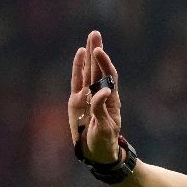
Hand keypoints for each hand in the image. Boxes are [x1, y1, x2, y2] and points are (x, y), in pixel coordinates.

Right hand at [68, 30, 121, 163]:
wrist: (96, 153)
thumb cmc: (103, 142)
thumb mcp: (104, 128)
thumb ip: (101, 109)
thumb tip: (103, 91)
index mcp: (109, 101)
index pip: (108, 77)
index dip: (104, 64)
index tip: (99, 51)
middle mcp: (98, 95)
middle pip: (97, 69)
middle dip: (96, 51)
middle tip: (95, 34)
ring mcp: (86, 97)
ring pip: (88, 72)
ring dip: (88, 56)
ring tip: (90, 39)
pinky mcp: (76, 102)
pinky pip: (77, 82)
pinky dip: (78, 68)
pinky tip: (80, 54)